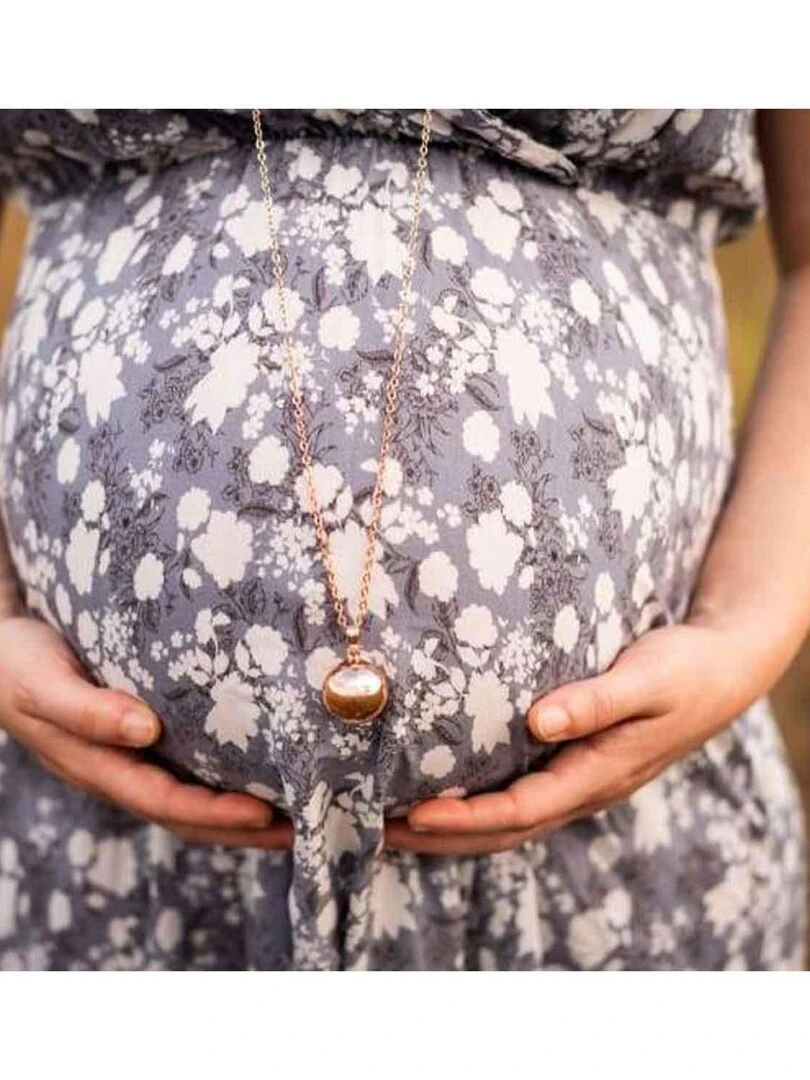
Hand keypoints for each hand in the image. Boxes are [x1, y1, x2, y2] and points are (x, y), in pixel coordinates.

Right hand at [0, 616, 292, 849]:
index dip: (213, 811)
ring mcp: (124, 761)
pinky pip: (181, 773)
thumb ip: (87, 709)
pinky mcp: (133, 742)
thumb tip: (146, 730)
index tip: (264, 811)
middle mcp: (114, 771)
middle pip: (183, 814)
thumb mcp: (42, 682)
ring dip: (235, 815)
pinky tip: (254, 774)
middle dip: (240, 829)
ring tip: (291, 816)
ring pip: (185, 800)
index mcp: (93, 765)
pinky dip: (219, 783)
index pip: (163, 800)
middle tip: (300, 829)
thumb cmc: (17, 663)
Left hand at [385, 617, 763, 854]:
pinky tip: (444, 796)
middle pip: (504, 830)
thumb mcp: (647, 678)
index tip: (413, 811)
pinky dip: (476, 809)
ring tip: (394, 825)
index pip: (521, 809)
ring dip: (453, 830)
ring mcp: (579, 782)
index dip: (467, 817)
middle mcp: (584, 788)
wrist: (721, 671)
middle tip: (377, 831)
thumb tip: (540, 720)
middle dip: (441, 836)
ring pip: (508, 823)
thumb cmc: (683, 669)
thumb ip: (597, 700)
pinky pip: (519, 800)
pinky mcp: (575, 766)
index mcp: (598, 773)